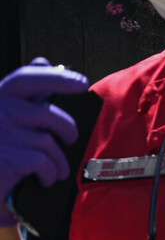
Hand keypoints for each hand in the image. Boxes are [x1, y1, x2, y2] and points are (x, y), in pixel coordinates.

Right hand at [0, 59, 89, 225]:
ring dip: (58, 159)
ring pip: (48, 142)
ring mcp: (2, 135)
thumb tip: (42, 61)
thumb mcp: (7, 114)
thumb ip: (25, 90)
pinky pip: (44, 161)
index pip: (25, 78)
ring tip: (57, 168)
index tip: (82, 83)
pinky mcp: (7, 159)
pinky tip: (45, 178)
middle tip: (70, 138)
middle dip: (67, 128)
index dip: (55, 77)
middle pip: (47, 115)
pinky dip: (49, 172)